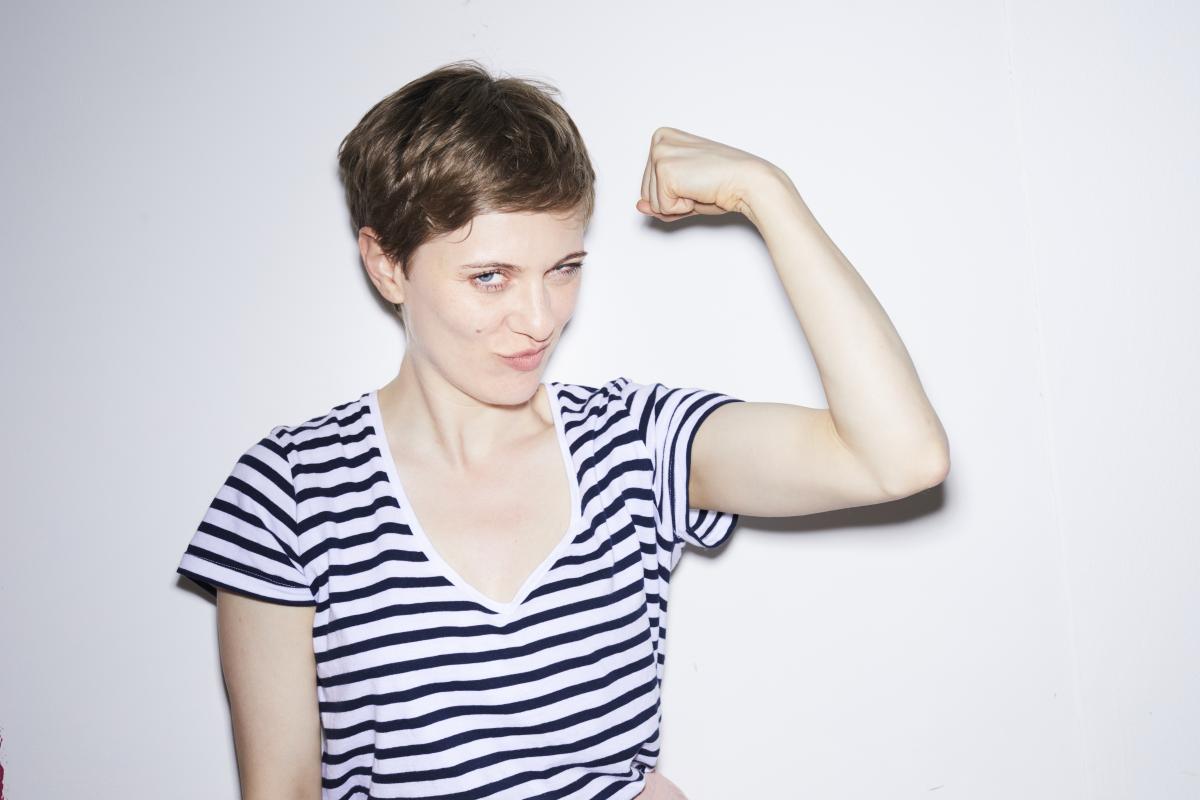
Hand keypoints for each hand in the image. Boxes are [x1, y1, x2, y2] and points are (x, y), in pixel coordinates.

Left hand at [636, 126, 779, 222]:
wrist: (748, 181)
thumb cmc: (723, 183)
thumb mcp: (684, 191)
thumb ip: (659, 198)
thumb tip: (638, 206)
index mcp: (663, 138)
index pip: (648, 184)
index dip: (674, 193)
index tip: (697, 179)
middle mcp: (659, 141)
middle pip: (646, 193)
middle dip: (673, 199)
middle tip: (699, 185)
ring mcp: (660, 154)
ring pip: (652, 203)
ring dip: (678, 204)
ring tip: (699, 187)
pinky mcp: (665, 171)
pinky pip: (662, 208)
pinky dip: (682, 208)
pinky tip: (698, 190)